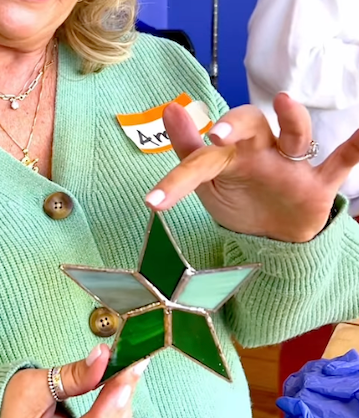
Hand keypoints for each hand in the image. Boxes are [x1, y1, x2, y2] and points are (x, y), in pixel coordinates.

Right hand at [0, 345, 147, 417]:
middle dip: (120, 406)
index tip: (123, 381)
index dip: (109, 415)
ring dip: (122, 409)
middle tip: (127, 368)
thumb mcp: (35, 387)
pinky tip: (117, 393)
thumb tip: (103, 358)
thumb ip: (74, 376)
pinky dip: (118, 415)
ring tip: (120, 377)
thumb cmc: (4, 407)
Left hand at [146, 93, 358, 241]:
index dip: (184, 164)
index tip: (157, 193)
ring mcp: (292, 166)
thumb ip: (188, 151)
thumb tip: (171, 107)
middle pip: (252, 124)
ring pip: (296, 136)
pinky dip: (356, 145)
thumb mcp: (208, 181)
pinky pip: (343, 160)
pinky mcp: (319, 184)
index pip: (207, 150)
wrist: (271, 236)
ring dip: (293, 122)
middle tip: (217, 136)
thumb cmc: (237, 201)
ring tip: (285, 104)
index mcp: (230, 154)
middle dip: (237, 125)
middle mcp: (261, 151)